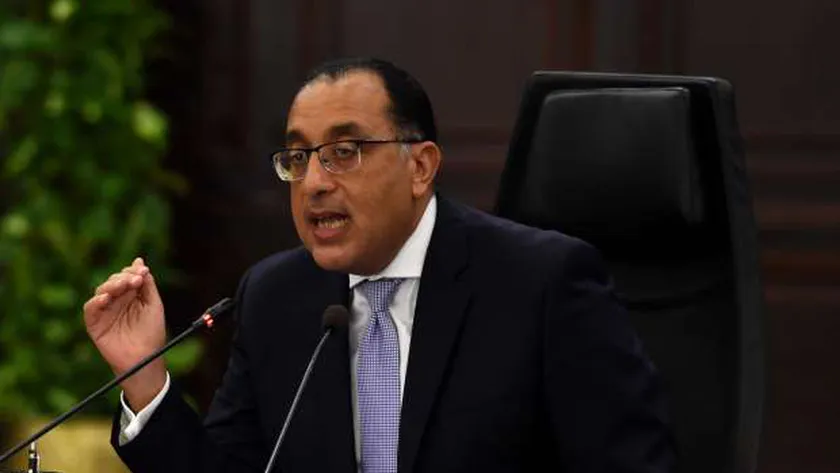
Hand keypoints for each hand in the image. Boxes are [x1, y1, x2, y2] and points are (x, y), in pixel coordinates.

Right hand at [84, 257, 166, 410]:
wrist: (145, 357)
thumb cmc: (151, 332)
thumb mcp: (153, 304)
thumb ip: (147, 284)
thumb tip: (139, 261)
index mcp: (131, 295)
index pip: (127, 276)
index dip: (133, 271)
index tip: (143, 270)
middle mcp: (117, 301)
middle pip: (114, 281)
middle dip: (124, 277)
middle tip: (135, 280)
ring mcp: (105, 311)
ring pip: (102, 291)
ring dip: (112, 285)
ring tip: (124, 286)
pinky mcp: (94, 323)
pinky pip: (90, 308)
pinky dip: (96, 301)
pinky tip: (107, 298)